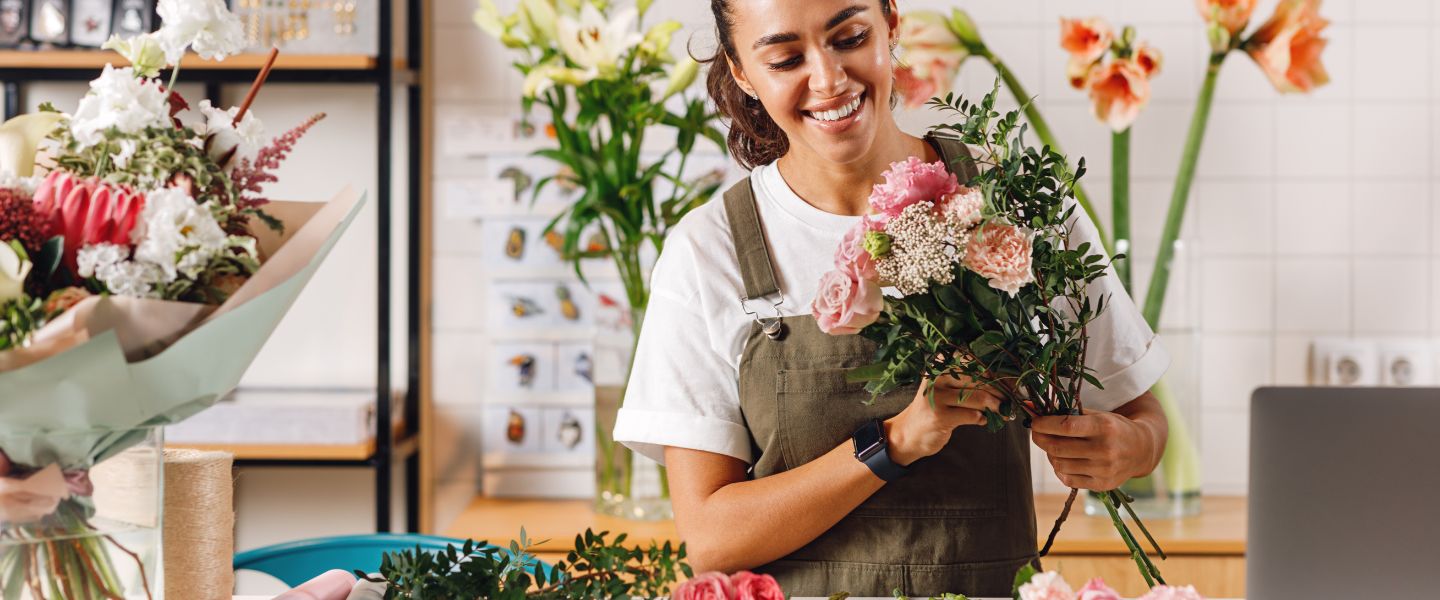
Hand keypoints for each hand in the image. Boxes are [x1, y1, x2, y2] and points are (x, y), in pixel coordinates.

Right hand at [884, 374, 1000, 466]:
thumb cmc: (936, 408)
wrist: (910, 433)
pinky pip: (973, 415)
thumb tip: (1007, 384)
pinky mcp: (940, 416)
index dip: (997, 374)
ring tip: (1003, 412)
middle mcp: (938, 376)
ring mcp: (938, 396)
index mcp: (941, 364)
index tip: (1012, 384)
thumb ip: (972, 383)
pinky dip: (983, 419)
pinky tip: (982, 420)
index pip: (976, 363)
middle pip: (981, 380)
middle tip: (1010, 401)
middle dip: (1000, 392)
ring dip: (996, 407)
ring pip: (980, 398)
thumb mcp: (949, 388)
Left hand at [1031, 410, 1160, 490]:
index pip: (1066, 427)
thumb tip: (1028, 405)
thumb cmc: (1114, 428)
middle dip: (1041, 439)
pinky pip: (1068, 479)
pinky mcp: (1102, 485)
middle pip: (1058, 448)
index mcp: (1105, 427)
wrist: (1142, 449)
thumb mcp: (1097, 414)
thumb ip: (1065, 411)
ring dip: (1050, 454)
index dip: (1044, 424)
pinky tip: (1065, 460)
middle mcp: (1105, 450)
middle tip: (1037, 433)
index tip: (1034, 421)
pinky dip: (1060, 469)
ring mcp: (1104, 470)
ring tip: (1054, 446)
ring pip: (1059, 464)